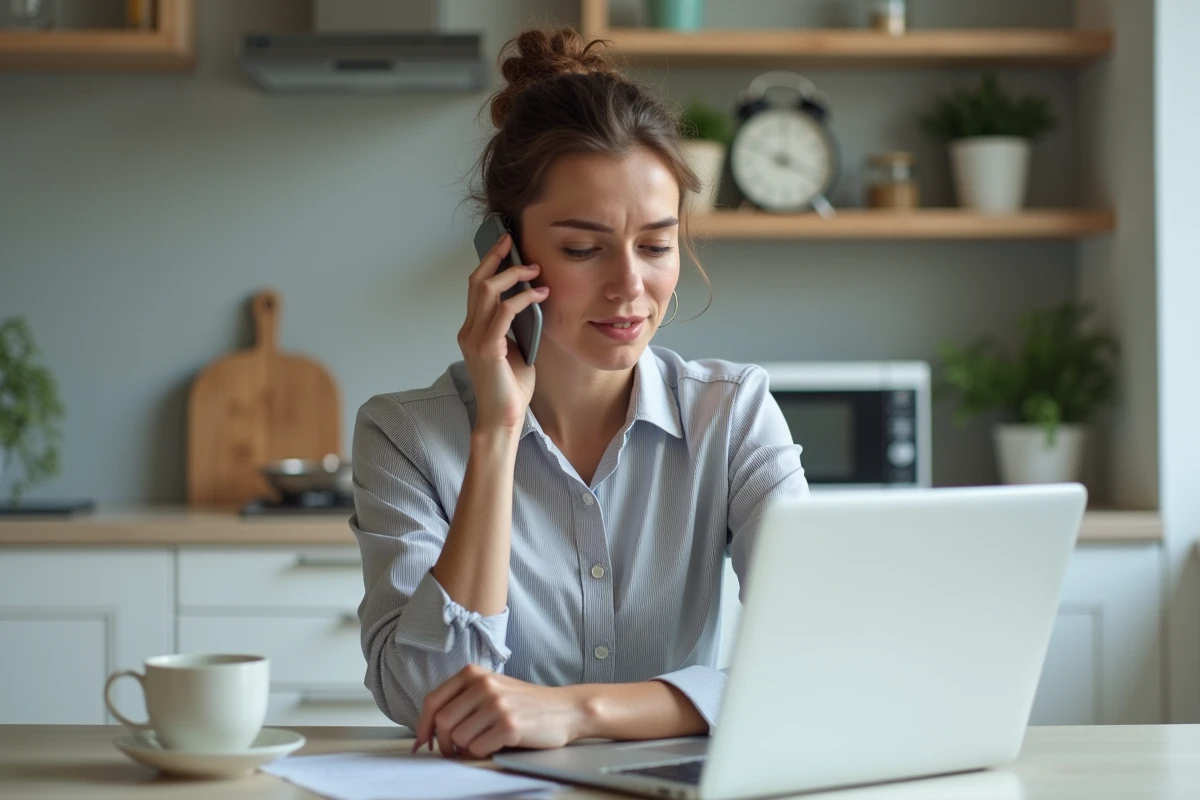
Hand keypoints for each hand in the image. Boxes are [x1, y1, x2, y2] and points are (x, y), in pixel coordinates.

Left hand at [411, 665, 584, 758]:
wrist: (564, 708)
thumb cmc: (525, 702)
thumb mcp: (492, 688)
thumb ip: (462, 699)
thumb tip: (430, 728)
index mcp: (474, 673)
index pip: (433, 701)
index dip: (423, 726)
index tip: (422, 742)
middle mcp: (483, 685)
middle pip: (442, 723)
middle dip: (444, 743)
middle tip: (454, 751)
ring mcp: (496, 704)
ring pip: (458, 739)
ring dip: (466, 749)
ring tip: (484, 742)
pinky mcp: (508, 725)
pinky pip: (477, 749)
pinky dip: (482, 753)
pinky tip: (497, 744)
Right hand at [458, 233, 549, 432]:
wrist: (503, 418)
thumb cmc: (511, 388)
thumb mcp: (516, 349)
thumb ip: (516, 326)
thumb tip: (532, 301)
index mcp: (473, 330)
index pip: (476, 288)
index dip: (488, 263)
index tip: (506, 245)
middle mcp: (469, 330)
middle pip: (476, 282)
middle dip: (495, 258)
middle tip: (514, 242)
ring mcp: (475, 338)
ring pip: (486, 291)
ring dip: (512, 275)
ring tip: (534, 270)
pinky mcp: (487, 348)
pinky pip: (503, 312)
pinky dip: (522, 298)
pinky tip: (539, 295)